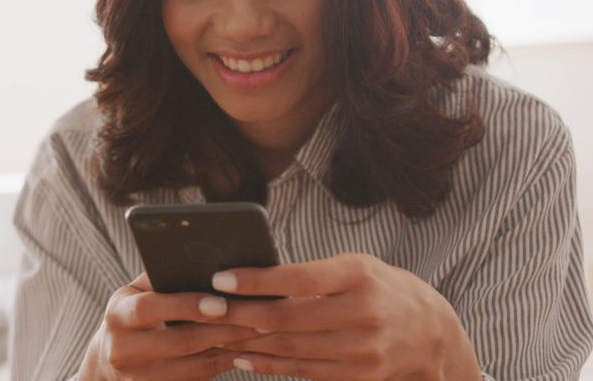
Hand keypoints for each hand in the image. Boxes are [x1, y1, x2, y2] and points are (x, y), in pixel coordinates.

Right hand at [79, 273, 263, 380]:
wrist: (107, 366)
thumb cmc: (131, 318)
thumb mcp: (134, 295)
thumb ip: (159, 278)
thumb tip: (200, 258)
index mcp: (118, 316)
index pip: (149, 309)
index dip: (184, 305)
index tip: (219, 302)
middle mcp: (123, 350)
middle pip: (180, 342)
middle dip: (223, 329)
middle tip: (259, 316)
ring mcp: (140, 378)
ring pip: (196, 367)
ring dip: (232, 349)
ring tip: (260, 332)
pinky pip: (199, 380)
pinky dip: (224, 364)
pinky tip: (245, 351)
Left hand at [210, 253, 480, 380]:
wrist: (431, 330)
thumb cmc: (379, 287)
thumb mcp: (353, 266)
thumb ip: (312, 273)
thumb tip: (252, 278)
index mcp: (358, 276)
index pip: (298, 278)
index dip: (256, 280)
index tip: (221, 278)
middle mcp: (363, 313)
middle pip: (288, 318)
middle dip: (241, 314)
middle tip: (205, 308)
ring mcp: (363, 349)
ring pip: (291, 348)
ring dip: (247, 341)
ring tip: (215, 332)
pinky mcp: (359, 375)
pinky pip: (303, 371)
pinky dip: (269, 364)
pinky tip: (243, 356)